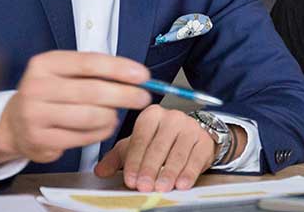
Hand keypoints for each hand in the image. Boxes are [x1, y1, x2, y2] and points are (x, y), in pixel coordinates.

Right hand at [0, 51, 151, 163]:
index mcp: (45, 64)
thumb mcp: (64, 74)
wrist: (14, 123)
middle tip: (143, 98)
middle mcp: (37, 87)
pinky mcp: (40, 139)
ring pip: (90, 116)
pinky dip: (100, 133)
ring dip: (111, 117)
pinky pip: (83, 137)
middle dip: (125, 95)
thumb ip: (95, 73)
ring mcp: (35, 114)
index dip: (120, 69)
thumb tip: (137, 77)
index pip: (90, 63)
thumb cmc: (49, 95)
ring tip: (115, 115)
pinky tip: (103, 127)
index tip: (143, 75)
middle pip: (93, 91)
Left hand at [94, 105, 222, 191]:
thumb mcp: (137, 145)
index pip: (141, 138)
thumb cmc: (161, 140)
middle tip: (144, 186)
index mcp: (151, 116)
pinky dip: (188, 173)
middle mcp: (172, 118)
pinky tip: (181, 183)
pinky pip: (195, 158)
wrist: (191, 136)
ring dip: (169, 173)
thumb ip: (117, 158)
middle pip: (159, 146)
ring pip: (178, 153)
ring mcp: (190, 128)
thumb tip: (100, 171)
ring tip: (161, 187)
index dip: (134, 161)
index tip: (130, 179)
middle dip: (150, 169)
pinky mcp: (204, 141)